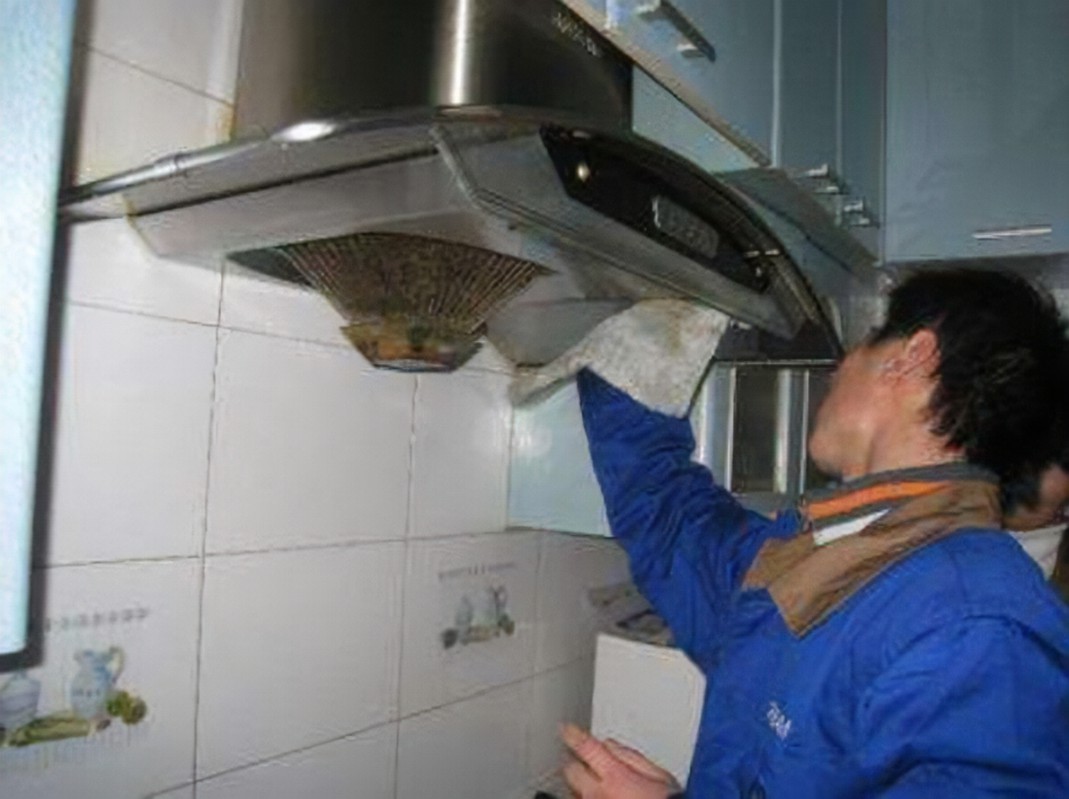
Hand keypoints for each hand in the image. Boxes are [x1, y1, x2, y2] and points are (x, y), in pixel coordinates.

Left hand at [561, 723, 680, 798]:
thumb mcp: (661, 777)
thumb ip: (632, 757)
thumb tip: (611, 746)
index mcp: (616, 776)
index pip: (584, 746)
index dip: (573, 734)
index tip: (567, 729)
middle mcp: (598, 795)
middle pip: (571, 770)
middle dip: (576, 762)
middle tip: (586, 761)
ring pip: (572, 792)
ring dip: (579, 785)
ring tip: (595, 785)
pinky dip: (584, 798)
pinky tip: (599, 797)